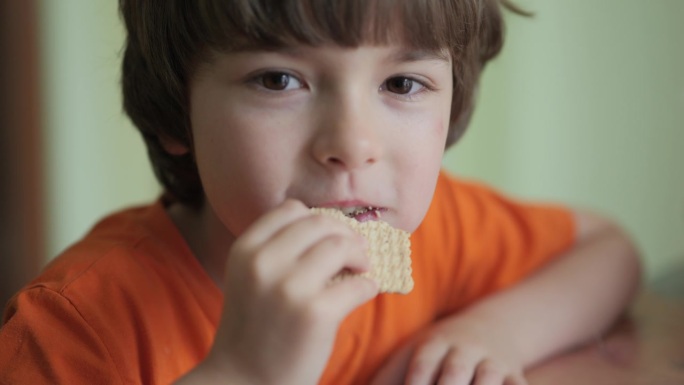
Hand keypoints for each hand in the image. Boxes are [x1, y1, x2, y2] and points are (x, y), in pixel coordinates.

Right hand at [199, 200, 378, 384]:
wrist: (244, 383)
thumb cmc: (255, 331)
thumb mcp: (251, 280)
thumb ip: (279, 251)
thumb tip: (335, 229)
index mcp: (245, 250)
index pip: (290, 209)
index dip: (317, 220)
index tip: (329, 236)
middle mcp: (263, 263)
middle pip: (320, 223)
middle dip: (345, 234)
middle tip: (356, 251)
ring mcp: (289, 287)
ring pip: (342, 246)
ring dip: (360, 256)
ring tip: (360, 270)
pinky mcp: (316, 313)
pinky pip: (359, 284)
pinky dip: (368, 286)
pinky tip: (363, 293)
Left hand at [371, 315, 527, 384]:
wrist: (492, 328)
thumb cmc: (436, 351)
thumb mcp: (412, 354)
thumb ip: (384, 379)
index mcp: (435, 343)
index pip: (422, 361)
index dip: (415, 380)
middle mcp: (464, 350)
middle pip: (455, 371)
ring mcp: (493, 363)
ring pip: (490, 378)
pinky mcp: (515, 376)